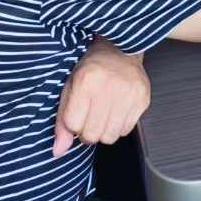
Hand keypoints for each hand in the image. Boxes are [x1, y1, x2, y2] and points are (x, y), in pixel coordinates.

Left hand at [52, 41, 149, 156]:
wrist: (120, 49)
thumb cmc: (92, 68)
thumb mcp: (70, 88)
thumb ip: (62, 120)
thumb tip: (58, 151)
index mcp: (86, 81)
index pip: (73, 124)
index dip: (73, 123)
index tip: (77, 113)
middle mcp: (109, 87)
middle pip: (92, 135)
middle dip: (88, 131)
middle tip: (90, 116)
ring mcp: (129, 94)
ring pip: (110, 137)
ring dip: (104, 130)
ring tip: (103, 113)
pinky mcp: (143, 99)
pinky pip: (126, 130)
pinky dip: (119, 125)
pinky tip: (116, 110)